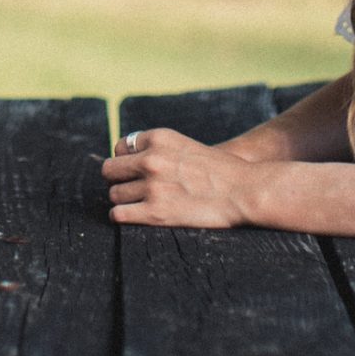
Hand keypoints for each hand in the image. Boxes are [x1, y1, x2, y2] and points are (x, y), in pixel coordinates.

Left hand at [102, 127, 262, 227]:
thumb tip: (129, 160)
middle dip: (119, 180)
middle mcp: (151, 159)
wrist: (244, 190)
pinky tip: (136, 217)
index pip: (120, 147)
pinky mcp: (155, 212)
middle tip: (133, 189)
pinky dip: (123, 217)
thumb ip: (158, 149)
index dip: (126, 161)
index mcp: (158, 138)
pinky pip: (118, 214)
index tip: (135, 171)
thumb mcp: (185, 146)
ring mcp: (152, 186)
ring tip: (141, 205)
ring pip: (114, 194)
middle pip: (110, 170)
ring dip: (124, 200)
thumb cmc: (219, 171)